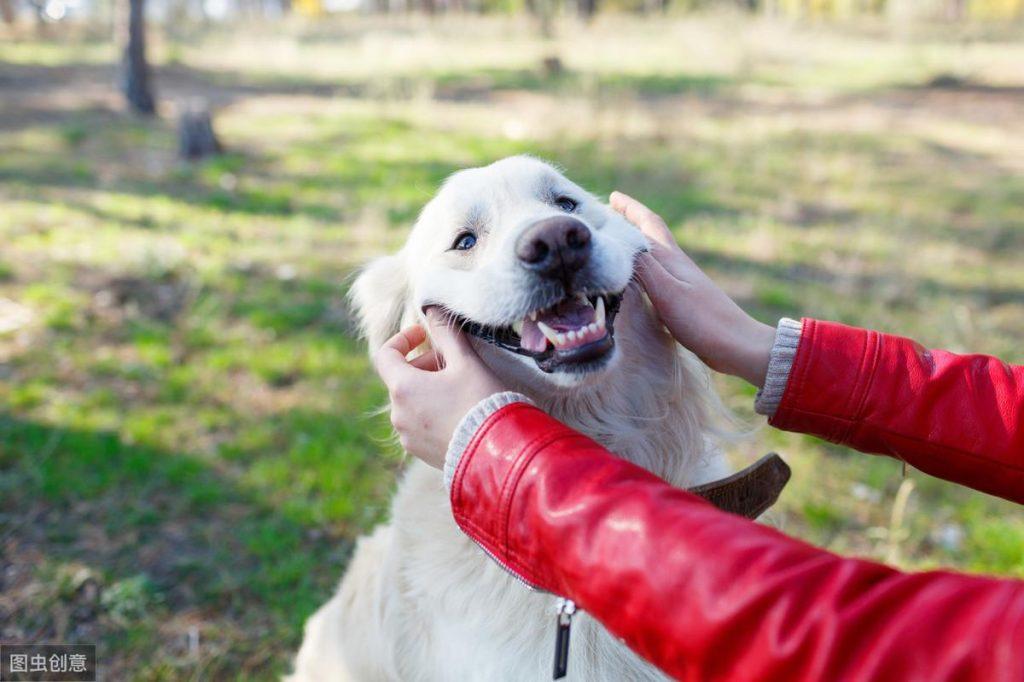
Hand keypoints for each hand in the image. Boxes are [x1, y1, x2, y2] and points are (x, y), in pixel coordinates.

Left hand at [373, 308, 507, 467]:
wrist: (497, 452)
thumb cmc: (482, 401)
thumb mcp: (466, 361)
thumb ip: (446, 333)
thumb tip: (433, 309)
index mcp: (403, 388)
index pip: (386, 355)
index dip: (403, 339)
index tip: (424, 335)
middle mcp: (398, 414)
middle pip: (400, 379)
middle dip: (423, 365)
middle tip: (454, 362)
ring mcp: (407, 436)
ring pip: (410, 402)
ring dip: (428, 388)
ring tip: (459, 388)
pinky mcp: (419, 452)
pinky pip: (419, 424)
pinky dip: (431, 411)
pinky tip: (459, 412)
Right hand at [610, 191, 775, 386]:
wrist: (736, 345)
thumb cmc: (702, 320)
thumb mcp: (667, 291)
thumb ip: (643, 267)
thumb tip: (619, 243)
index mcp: (672, 259)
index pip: (648, 225)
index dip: (630, 209)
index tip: (613, 196)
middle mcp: (677, 265)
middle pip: (652, 235)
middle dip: (632, 221)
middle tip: (612, 213)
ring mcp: (682, 282)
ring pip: (654, 255)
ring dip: (636, 245)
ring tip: (617, 243)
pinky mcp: (684, 300)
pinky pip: (657, 275)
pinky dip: (642, 269)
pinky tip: (638, 280)